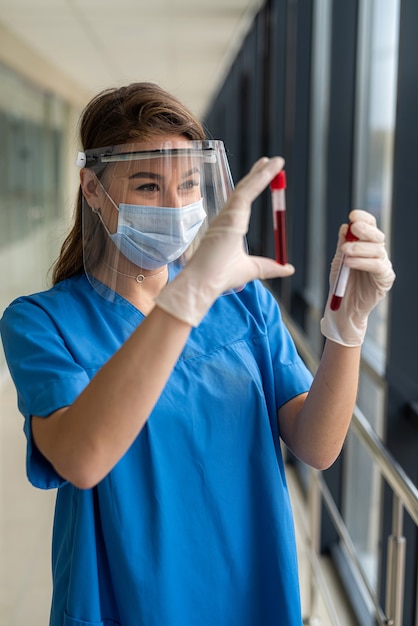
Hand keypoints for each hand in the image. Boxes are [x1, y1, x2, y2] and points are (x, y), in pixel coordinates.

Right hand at [155, 157, 293, 325]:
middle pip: (245, 190)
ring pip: (246, 187)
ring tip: (275, 161)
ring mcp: (227, 214)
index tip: (263, 173)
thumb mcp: (253, 269)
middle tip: (270, 161)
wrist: (205, 282)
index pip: (244, 200)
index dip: (255, 185)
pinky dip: (259, 179)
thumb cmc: (221, 277)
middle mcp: (227, 217)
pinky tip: (270, 168)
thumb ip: (271, 267)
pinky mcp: (230, 214)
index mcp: (230, 227)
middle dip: (258, 174)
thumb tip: (288, 268)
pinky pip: (247, 191)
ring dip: (262, 173)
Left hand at [321, 209, 394, 345]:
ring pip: (377, 250)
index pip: (370, 226)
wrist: (344, 307)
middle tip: (352, 229)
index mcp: (367, 245)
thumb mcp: (339, 261)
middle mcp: (378, 252)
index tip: (352, 215)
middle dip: (364, 230)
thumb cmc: (342, 283)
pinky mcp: (385, 278)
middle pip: (377, 235)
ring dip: (359, 248)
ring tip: (345, 252)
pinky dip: (363, 262)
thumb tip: (344, 227)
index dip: (363, 219)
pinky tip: (351, 262)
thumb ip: (343, 245)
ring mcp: (383, 265)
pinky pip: (377, 266)